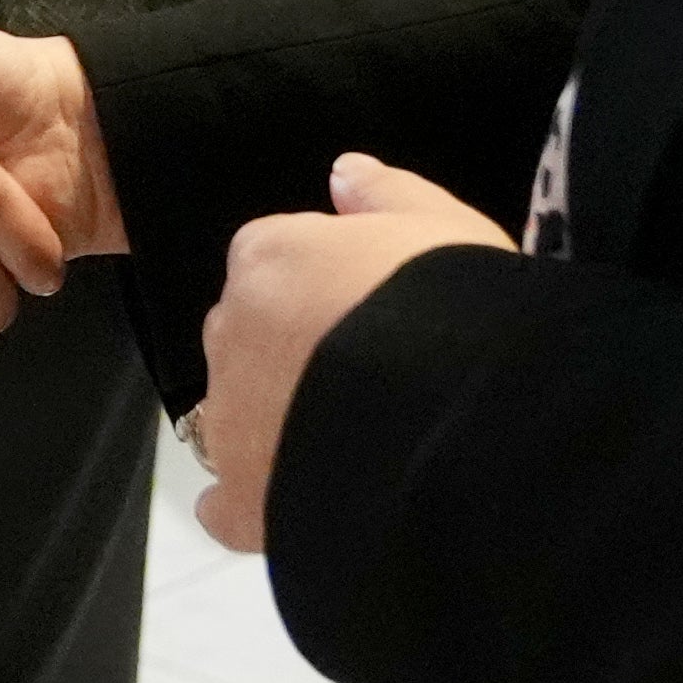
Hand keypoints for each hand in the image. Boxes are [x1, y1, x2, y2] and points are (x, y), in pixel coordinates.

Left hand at [186, 152, 508, 554]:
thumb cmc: (455, 308)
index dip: (324, 287)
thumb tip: (343, 172)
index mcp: (270, 257)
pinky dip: (251, 505)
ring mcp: (231, 419)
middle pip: (251, 334)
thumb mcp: (442, 225)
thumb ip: (386, 194)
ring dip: (280, 421)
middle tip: (370, 377)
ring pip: (241, 413)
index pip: (276, 259)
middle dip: (294, 351)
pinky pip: (228, 504)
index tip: (371, 310)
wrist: (455, 422)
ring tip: (357, 445)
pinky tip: (289, 510)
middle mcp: (231, 332)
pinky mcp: (244, 499)